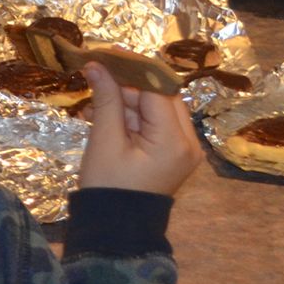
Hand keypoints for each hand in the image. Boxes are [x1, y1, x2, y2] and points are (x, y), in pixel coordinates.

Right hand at [77, 63, 202, 197]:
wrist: (115, 229)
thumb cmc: (107, 188)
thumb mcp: (104, 141)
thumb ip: (106, 100)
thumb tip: (96, 65)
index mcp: (175, 140)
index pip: (158, 90)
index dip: (133, 68)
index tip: (108, 53)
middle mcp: (189, 142)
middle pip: (160, 96)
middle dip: (128, 86)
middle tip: (96, 80)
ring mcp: (184, 148)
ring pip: (156, 108)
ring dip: (127, 102)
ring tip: (94, 107)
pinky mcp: (174, 153)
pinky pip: (155, 124)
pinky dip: (132, 118)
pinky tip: (105, 118)